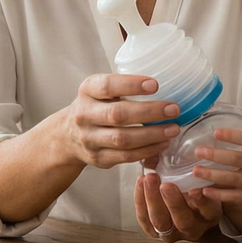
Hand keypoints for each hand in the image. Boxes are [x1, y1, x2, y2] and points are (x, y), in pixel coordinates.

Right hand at [49, 73, 180, 170]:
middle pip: (118, 114)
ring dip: (152, 134)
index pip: (107, 86)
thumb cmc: (95, 107)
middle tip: (173, 109)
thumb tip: (166, 85)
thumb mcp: (100, 91)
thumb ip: (122, 87)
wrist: (68, 136)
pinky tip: (163, 143)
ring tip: (173, 129)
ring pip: (123, 139)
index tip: (155, 84)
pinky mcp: (98, 158)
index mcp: (87, 91)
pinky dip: (147, 150)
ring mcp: (89, 139)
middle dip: (149, 112)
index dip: (131, 85)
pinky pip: (125, 156)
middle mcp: (84, 115)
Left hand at [133, 172, 222, 242]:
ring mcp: (172, 233)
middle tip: (166, 185)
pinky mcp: (154, 232)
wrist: (188, 213)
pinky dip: (141, 200)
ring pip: (161, 222)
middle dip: (173, 203)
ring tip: (148, 179)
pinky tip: (140, 182)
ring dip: (152, 200)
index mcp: (209, 216)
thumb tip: (181, 153)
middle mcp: (192, 228)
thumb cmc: (197, 191)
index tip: (194, 190)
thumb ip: (198, 173)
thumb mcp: (203, 182)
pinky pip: (144, 218)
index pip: (208, 210)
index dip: (201, 201)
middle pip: (183, 221)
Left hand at [193, 105, 241, 215]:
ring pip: (235, 180)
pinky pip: (238, 197)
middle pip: (238, 160)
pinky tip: (206, 191)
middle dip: (216, 156)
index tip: (216, 133)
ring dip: (214, 176)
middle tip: (197, 152)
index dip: (233, 136)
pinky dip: (222, 195)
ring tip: (196, 171)